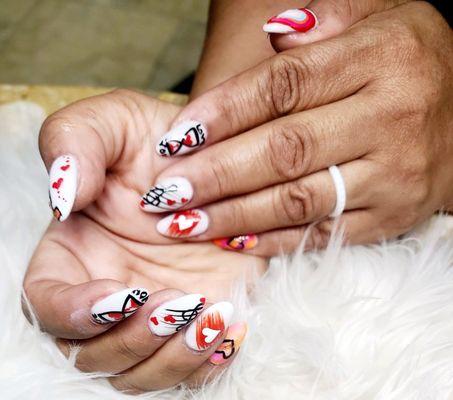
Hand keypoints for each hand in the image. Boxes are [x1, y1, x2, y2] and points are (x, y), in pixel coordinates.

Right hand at [23, 90, 265, 391]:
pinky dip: (209, 362)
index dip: (76, 314)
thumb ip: (71, 143)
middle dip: (134, 342)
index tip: (123, 293)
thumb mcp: (109, 120)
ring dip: (173, 358)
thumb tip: (63, 198)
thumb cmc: (152, 139)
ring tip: (211, 316)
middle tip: (177, 303)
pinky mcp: (195, 319)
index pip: (48, 307)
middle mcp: (107, 292)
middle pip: (95, 355)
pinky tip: (232, 325)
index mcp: (72, 255)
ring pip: (143, 372)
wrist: (210, 156)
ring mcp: (152, 311)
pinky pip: (192, 368)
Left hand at [142, 2, 452, 255]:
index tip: (175, 138)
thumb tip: (271, 33)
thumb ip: (323, 22)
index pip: (283, 86)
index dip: (223, 112)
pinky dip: (273, 241)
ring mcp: (394, 175)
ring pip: (298, 200)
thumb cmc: (408, 63)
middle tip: (166, 191)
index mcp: (381, 58)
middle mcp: (391, 118)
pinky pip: (323, 233)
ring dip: (233, 215)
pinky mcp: (393, 216)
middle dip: (217, 174)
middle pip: (284, 150)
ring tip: (183, 222)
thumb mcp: (376, 20)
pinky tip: (231, 241)